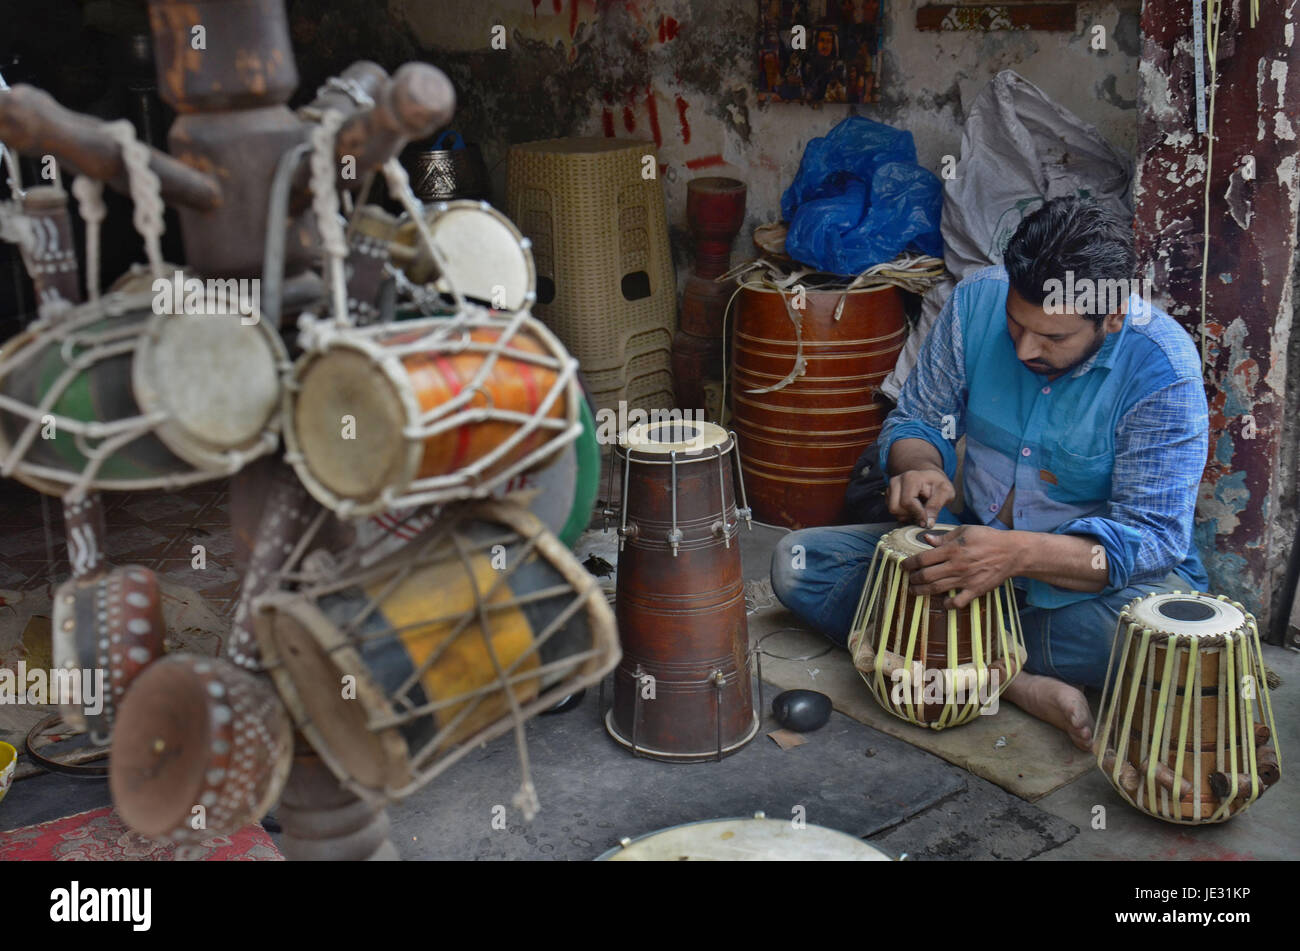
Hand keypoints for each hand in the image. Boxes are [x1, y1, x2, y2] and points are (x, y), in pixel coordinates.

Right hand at [887, 466, 955, 527]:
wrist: (931, 479)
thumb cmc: (938, 485)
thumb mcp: (945, 493)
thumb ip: (936, 506)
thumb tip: (928, 523)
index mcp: (910, 478)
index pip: (907, 502)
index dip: (918, 514)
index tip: (927, 521)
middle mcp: (896, 481)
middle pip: (896, 508)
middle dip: (910, 515)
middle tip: (923, 516)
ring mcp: (891, 487)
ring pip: (893, 510)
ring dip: (906, 516)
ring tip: (919, 511)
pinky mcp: (889, 494)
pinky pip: (892, 511)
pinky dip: (902, 514)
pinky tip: (913, 510)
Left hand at [901, 524, 1021, 608]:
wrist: (1011, 552)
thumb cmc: (988, 538)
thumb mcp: (965, 531)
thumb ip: (944, 537)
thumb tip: (927, 540)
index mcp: (952, 550)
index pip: (923, 559)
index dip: (909, 564)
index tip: (903, 566)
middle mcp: (956, 566)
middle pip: (926, 576)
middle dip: (912, 579)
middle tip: (908, 579)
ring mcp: (965, 580)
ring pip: (936, 589)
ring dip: (922, 591)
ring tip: (914, 590)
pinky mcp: (975, 590)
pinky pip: (957, 602)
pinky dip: (947, 604)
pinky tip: (942, 602)